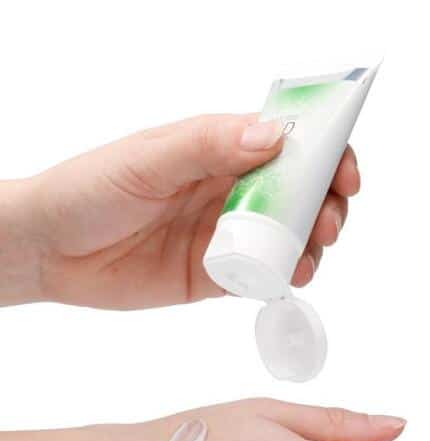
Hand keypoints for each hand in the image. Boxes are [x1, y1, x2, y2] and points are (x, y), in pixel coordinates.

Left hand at [5, 114, 359, 307]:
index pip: (287, 145)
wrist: (52, 250)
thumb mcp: (147, 159)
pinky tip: (288, 280)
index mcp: (216, 149)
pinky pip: (260, 276)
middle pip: (298, 194)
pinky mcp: (214, 276)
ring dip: (310, 246)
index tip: (344, 174)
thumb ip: (207, 146)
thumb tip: (273, 138)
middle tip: (327, 224)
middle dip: (324, 206)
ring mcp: (224, 235)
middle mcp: (228, 190)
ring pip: (287, 238)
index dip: (325, 155)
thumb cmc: (90, 190)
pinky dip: (282, 279)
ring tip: (309, 258)